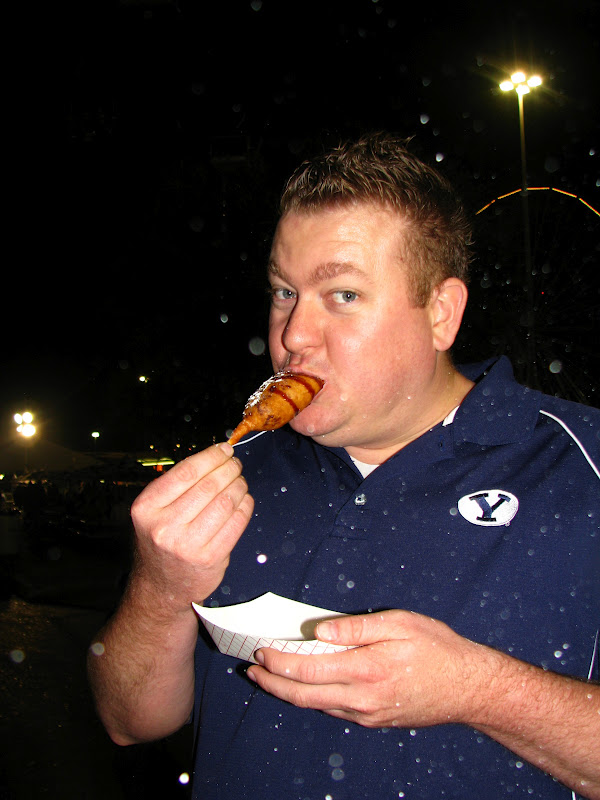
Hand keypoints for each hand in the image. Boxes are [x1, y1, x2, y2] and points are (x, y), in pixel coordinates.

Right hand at [130, 442, 253, 608]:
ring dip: (239, 485)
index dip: (211, 456)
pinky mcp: (210, 559)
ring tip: (240, 481)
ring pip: (225, 502)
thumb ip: (177, 486)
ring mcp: (187, 545)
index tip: (224, 449)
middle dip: (228, 469)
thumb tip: (216, 456)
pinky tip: (244, 500)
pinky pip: (236, 523)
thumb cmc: (161, 540)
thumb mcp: (154, 511)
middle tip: (235, 464)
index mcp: (146, 508)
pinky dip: (245, 506)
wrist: (161, 587)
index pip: (186, 471)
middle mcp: (164, 527)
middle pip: (208, 485)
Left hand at [247, 610, 488, 728]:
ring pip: (317, 707)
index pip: (308, 670)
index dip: (279, 662)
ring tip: (269, 677)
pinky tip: (306, 687)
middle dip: (272, 683)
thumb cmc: (437, 647)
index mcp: (365, 669)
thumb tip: (318, 632)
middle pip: (304, 696)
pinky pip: (335, 711)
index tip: (261, 650)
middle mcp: (362, 698)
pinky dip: (313, 699)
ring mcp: (368, 714)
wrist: (468, 687)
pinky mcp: (374, 721)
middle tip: (252, 669)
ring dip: (288, 693)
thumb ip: (356, 628)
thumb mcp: (400, 623)